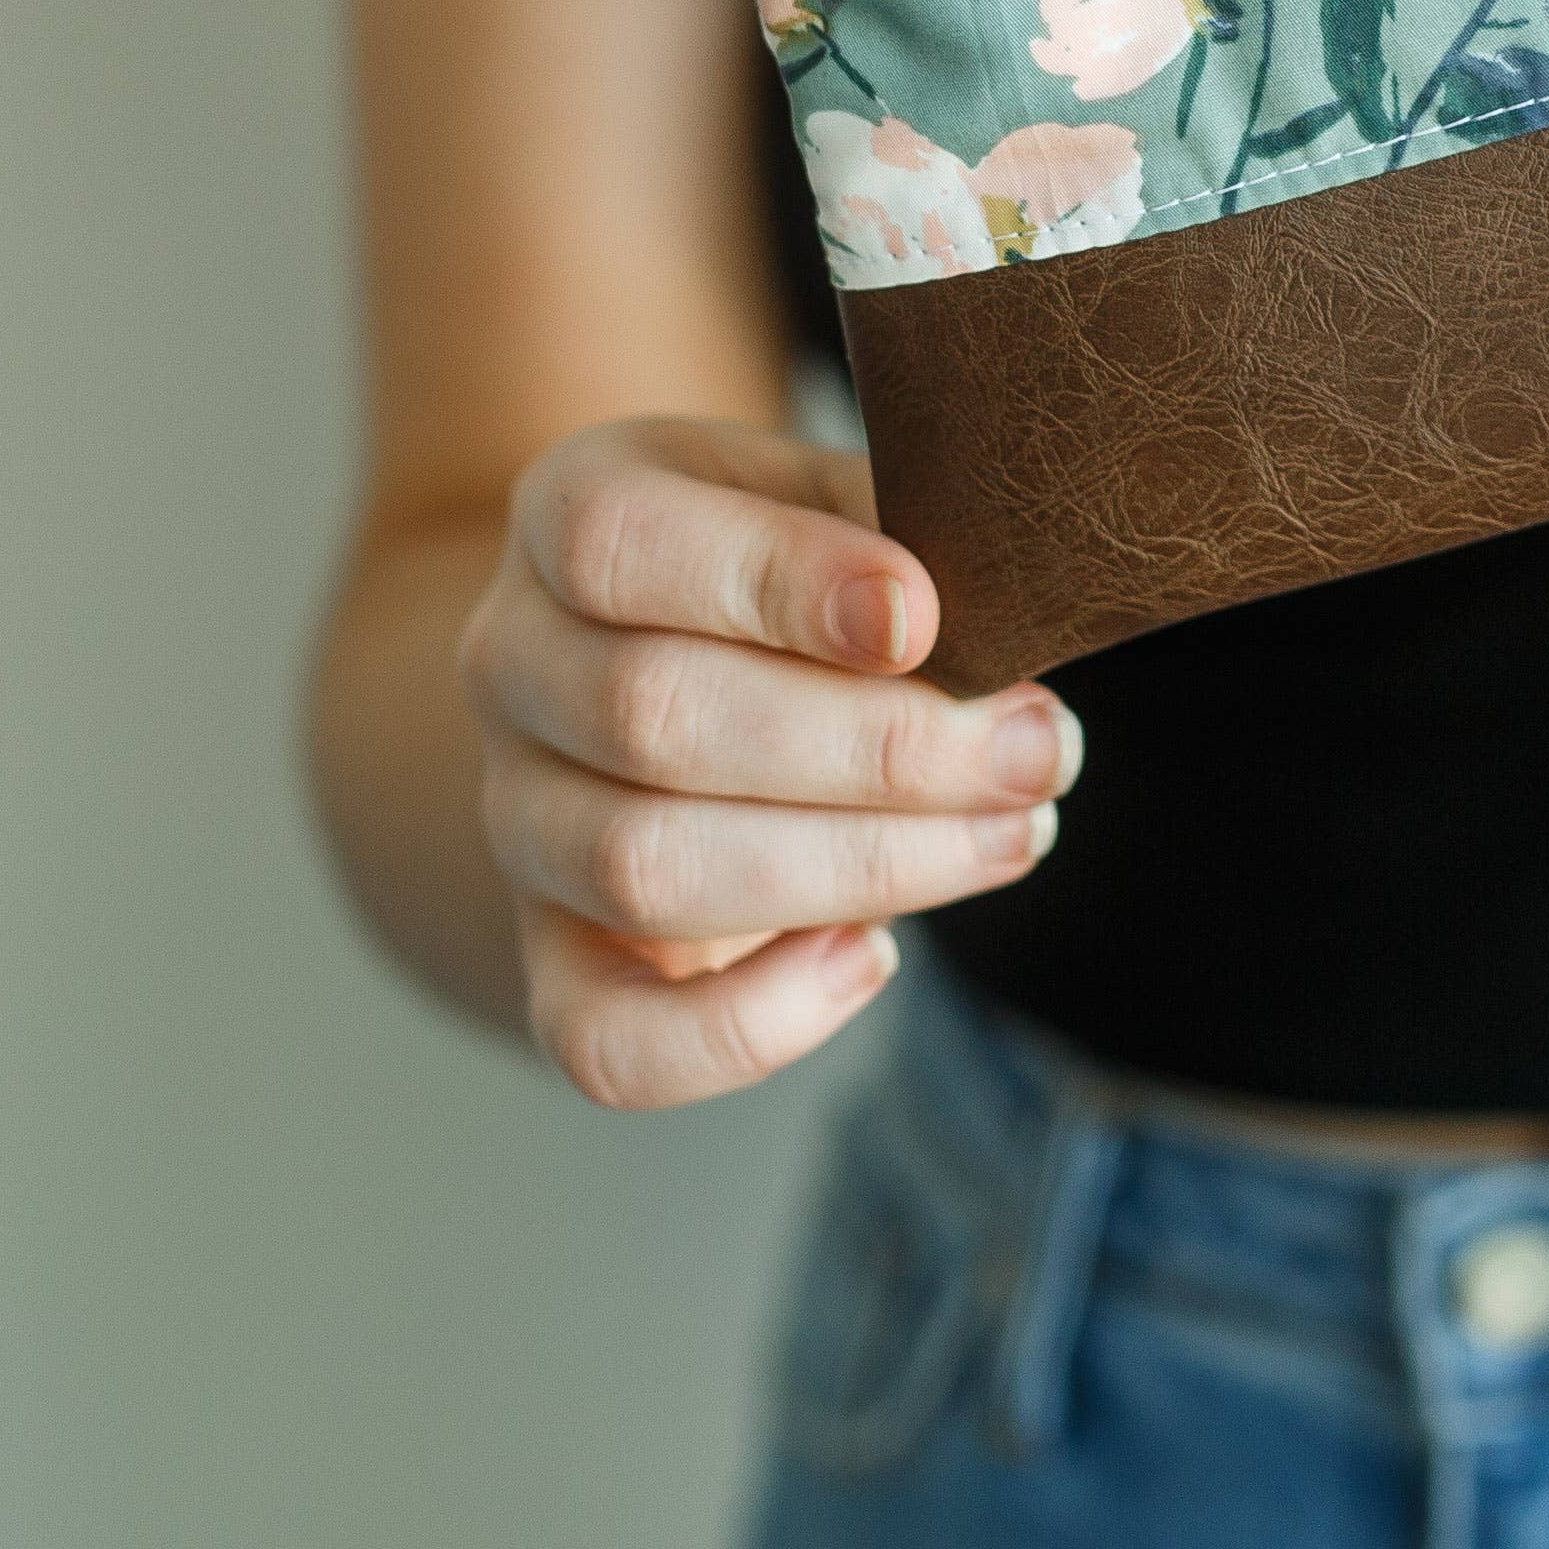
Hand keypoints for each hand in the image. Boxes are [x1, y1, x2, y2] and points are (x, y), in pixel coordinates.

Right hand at [456, 414, 1078, 1109]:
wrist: (683, 675)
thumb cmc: (797, 576)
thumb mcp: (838, 505)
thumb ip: (897, 536)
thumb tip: (999, 619)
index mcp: (570, 510)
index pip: (617, 541)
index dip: (773, 581)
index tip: (924, 618)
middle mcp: (512, 664)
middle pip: (650, 717)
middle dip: (877, 747)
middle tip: (1035, 749)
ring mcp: (520, 821)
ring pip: (645, 870)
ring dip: (859, 866)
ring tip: (1009, 834)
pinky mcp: (556, 961)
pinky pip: (608, 1042)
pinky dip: (749, 1027)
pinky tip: (872, 958)